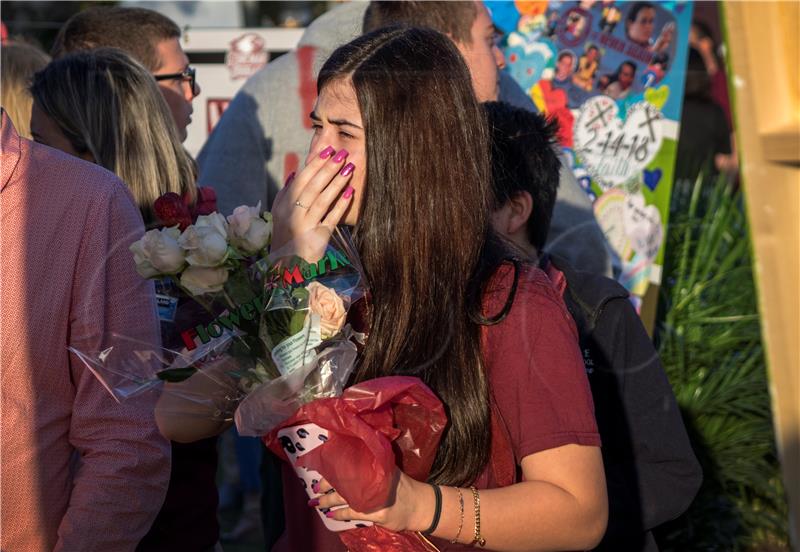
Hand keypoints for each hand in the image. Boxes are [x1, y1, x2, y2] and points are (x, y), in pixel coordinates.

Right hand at [270, 146, 354, 258]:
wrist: (287, 267)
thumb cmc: (286, 237)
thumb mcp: (280, 214)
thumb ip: (286, 194)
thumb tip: (294, 173)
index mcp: (283, 205)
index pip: (300, 179)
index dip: (314, 163)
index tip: (328, 150)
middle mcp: (292, 214)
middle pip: (312, 186)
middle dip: (328, 168)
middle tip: (342, 154)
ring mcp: (304, 226)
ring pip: (322, 200)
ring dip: (336, 183)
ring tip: (349, 168)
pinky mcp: (317, 238)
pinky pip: (331, 218)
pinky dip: (340, 205)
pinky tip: (350, 193)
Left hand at [309, 471, 434, 532]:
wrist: (420, 506)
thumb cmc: (403, 487)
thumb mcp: (389, 470)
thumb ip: (372, 464)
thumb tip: (350, 454)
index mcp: (378, 467)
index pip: (353, 462)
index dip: (336, 465)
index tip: (324, 465)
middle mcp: (377, 481)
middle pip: (347, 480)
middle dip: (328, 484)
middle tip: (316, 486)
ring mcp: (377, 498)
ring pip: (347, 498)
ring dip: (329, 501)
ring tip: (316, 502)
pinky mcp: (378, 514)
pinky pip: (355, 513)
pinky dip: (341, 514)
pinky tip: (331, 515)